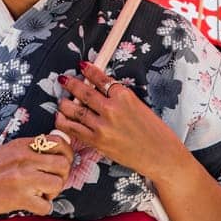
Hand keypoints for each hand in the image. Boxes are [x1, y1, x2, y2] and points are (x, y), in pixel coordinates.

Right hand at [0, 133, 74, 219]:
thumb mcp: (7, 151)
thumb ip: (29, 150)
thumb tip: (56, 150)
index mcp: (22, 144)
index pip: (59, 141)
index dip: (65, 154)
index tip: (58, 164)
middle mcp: (25, 158)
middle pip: (64, 163)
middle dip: (61, 176)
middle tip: (49, 184)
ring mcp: (23, 178)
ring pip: (59, 183)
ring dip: (53, 193)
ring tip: (40, 195)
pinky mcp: (19, 198)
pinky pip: (47, 206)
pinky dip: (43, 208)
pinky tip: (32, 205)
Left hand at [57, 61, 184, 181]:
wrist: (160, 154)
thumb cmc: (153, 131)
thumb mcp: (138, 106)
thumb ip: (119, 98)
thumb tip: (100, 90)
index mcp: (124, 96)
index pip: (100, 78)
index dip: (89, 70)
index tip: (82, 65)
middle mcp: (111, 108)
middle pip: (84, 92)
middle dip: (71, 83)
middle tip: (63, 79)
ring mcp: (103, 125)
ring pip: (75, 110)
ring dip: (64, 103)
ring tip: (61, 100)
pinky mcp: (97, 141)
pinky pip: (74, 129)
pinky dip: (63, 122)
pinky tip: (59, 117)